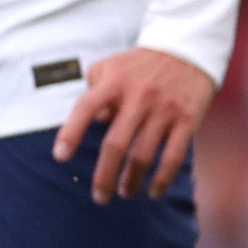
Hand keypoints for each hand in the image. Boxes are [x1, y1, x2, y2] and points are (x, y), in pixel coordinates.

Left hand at [55, 47, 215, 200]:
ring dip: (131, 181)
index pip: (85, 108)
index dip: (70, 133)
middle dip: (104, 176)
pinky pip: (173, 157)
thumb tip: (93, 123)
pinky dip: (162, 179)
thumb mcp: (110, 67)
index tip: (60, 157)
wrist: (188, 50)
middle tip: (99, 197)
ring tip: (124, 193)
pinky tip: (153, 192)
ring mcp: (165, 109)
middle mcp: (139, 96)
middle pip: (115, 144)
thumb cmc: (139, 65)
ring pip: (143, 156)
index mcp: (114, 81)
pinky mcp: (188, 120)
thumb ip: (93, 91)